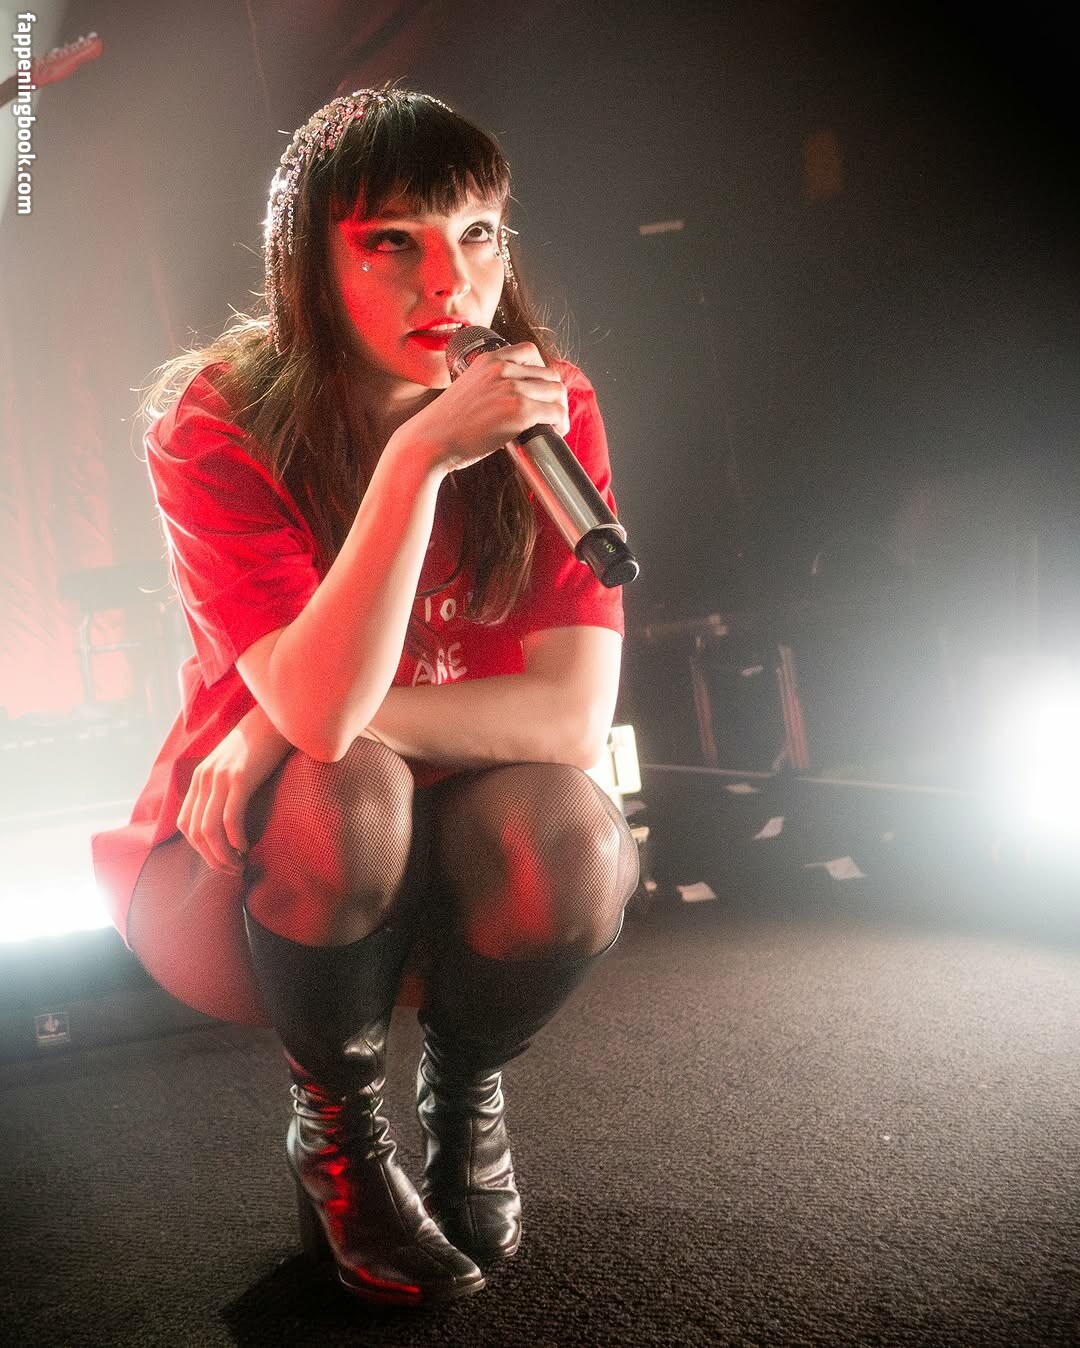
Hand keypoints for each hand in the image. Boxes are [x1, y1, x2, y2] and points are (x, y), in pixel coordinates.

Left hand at [178, 712, 291, 873]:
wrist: (278, 717)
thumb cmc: (263, 745)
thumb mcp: (234, 766)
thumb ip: (225, 787)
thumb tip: (229, 820)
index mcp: (200, 778)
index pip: (187, 825)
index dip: (200, 850)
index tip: (222, 860)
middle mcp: (204, 778)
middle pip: (196, 832)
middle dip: (212, 859)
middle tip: (232, 871)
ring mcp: (220, 778)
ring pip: (210, 830)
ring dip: (223, 855)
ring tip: (239, 865)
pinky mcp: (240, 778)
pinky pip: (230, 818)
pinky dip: (235, 839)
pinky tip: (246, 846)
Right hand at [393, 342, 569, 474]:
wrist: (430, 441)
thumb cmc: (443, 425)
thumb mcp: (465, 390)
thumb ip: (486, 386)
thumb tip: (505, 400)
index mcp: (487, 360)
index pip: (529, 351)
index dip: (540, 371)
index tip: (539, 389)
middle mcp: (502, 369)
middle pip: (548, 373)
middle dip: (553, 394)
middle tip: (550, 412)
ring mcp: (512, 388)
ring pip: (557, 391)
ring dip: (560, 409)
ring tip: (555, 423)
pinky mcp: (520, 411)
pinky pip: (555, 412)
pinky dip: (560, 423)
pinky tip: (555, 431)